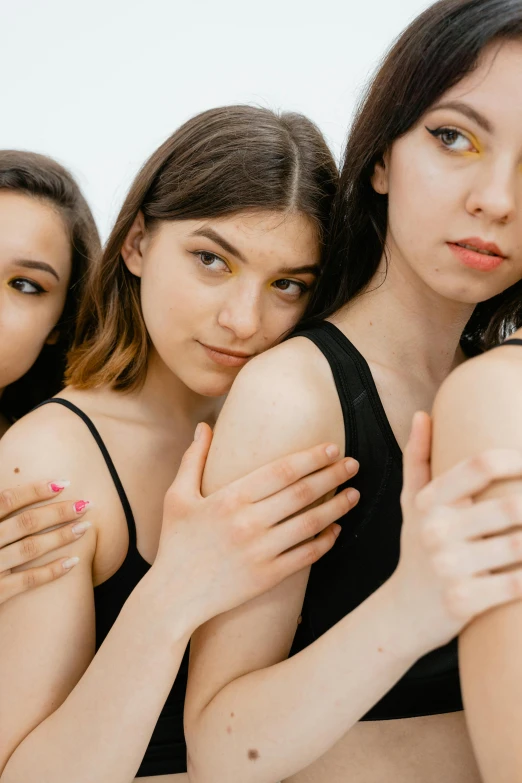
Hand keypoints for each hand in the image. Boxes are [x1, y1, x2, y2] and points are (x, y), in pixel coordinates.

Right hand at [0, 480, 90, 603]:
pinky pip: (27, 580)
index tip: (64, 482)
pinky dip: (52, 571)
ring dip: (61, 536)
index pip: (7, 499)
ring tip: (85, 527)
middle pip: (25, 522)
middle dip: (58, 511)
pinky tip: (73, 562)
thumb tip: (12, 490)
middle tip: (86, 504)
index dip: (36, 490)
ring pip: (30, 548)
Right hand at [151, 423, 359, 630]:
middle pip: (302, 493)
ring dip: (337, 507)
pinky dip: (326, 541)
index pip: (281, 470)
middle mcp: (248, 522)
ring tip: (354, 493)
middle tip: (354, 464)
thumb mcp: (177, 497)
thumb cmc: (176, 543)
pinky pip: (306, 556)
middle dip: (332, 475)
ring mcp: (260, 551)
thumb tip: (205, 426)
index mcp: (229, 498)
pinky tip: (337, 530)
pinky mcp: (268, 576)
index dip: (311, 457)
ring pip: (310, 523)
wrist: (173, 598)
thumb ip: (194, 459)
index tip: (332, 448)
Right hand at [390, 411, 521, 655]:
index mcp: (430, 501)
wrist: (403, 613)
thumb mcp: (412, 505)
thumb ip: (417, 458)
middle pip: (511, 504)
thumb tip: (422, 415)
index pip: (482, 465)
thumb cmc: (417, 551)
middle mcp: (435, 530)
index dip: (520, 459)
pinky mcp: (464, 601)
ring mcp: (449, 567)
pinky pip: (519, 583)